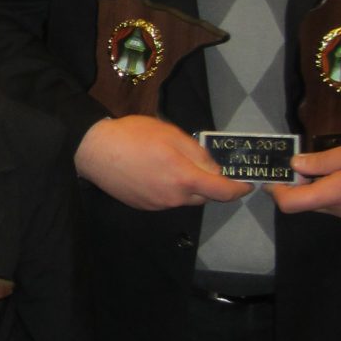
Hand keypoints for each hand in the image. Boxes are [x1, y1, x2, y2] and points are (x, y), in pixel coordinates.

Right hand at [75, 114, 253, 211]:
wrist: (94, 151)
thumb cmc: (133, 136)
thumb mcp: (171, 134)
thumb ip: (198, 153)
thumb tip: (215, 168)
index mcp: (184, 179)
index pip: (222, 192)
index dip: (238, 189)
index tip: (246, 184)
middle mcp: (173, 198)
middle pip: (203, 196)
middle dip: (209, 184)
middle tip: (202, 164)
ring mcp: (157, 205)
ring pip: (184, 198)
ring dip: (187, 186)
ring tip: (171, 163)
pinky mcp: (143, 206)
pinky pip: (166, 200)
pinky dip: (169, 189)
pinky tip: (155, 172)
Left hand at [269, 133, 340, 217]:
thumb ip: (321, 161)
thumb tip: (295, 165)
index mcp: (335, 196)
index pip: (292, 205)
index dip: (277, 191)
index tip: (273, 173)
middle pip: (306, 205)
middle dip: (293, 187)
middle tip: (290, 162)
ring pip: (322, 203)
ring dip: (311, 187)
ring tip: (311, 162)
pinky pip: (337, 201)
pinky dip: (327, 187)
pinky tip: (334, 169)